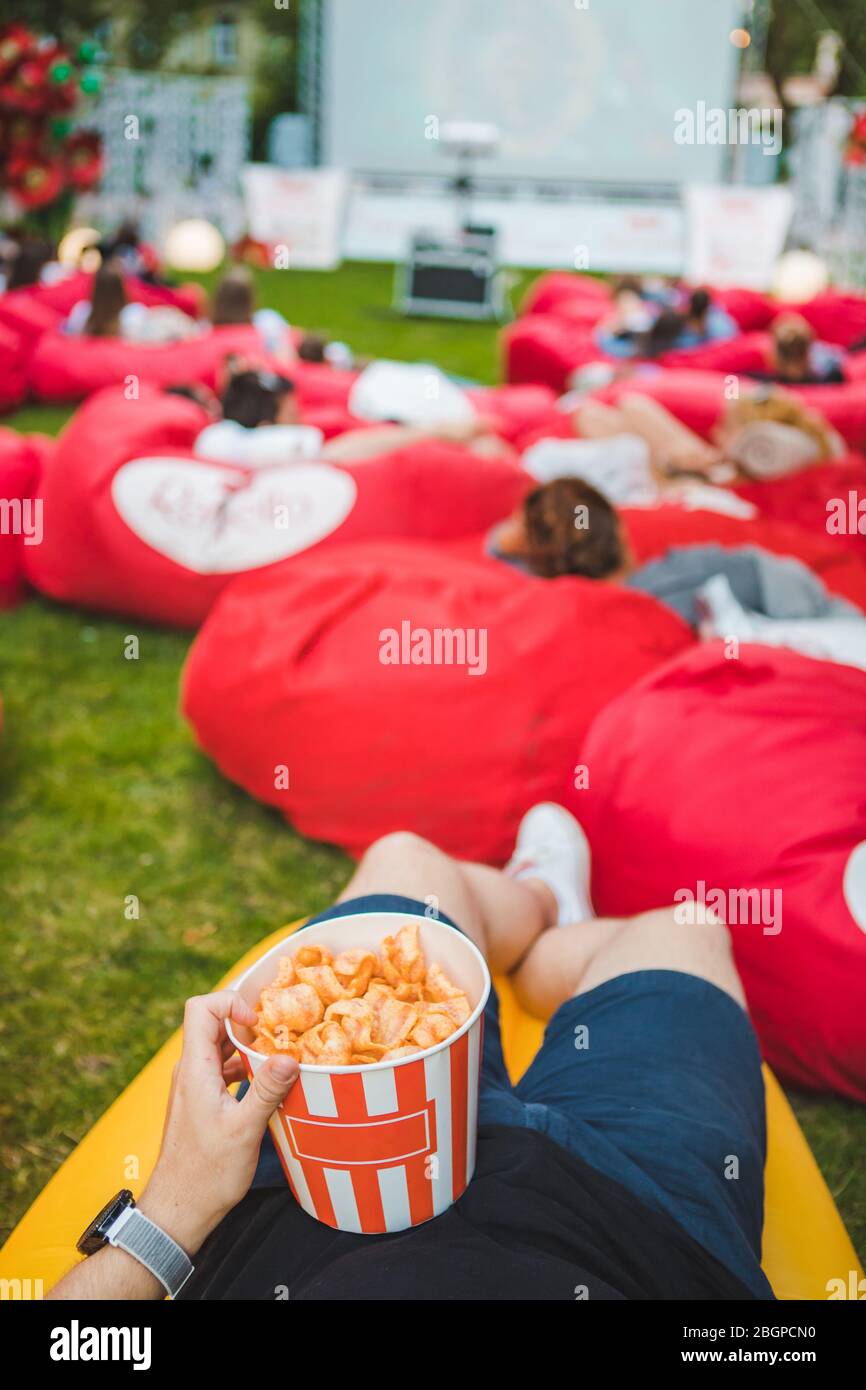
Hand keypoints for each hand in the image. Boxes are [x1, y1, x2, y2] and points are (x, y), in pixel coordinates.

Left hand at [138, 991, 298, 1255]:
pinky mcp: (201, 1101)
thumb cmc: (206, 1174)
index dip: (231, 1002)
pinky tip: (266, 1083)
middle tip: (279, 1035)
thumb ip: (267, 1090)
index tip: (259, 1023)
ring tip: (278, 1058)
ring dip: (248, 1046)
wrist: (179, 1210)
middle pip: (213, 1022)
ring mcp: (194, 1086)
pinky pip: (222, 1068)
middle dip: (247, 1022)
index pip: (201, 1008)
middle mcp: (190, 1071)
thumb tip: (290, 1056)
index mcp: (194, 1069)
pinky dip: (244, 1066)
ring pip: (219, 1046)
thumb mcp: (244, 1130)